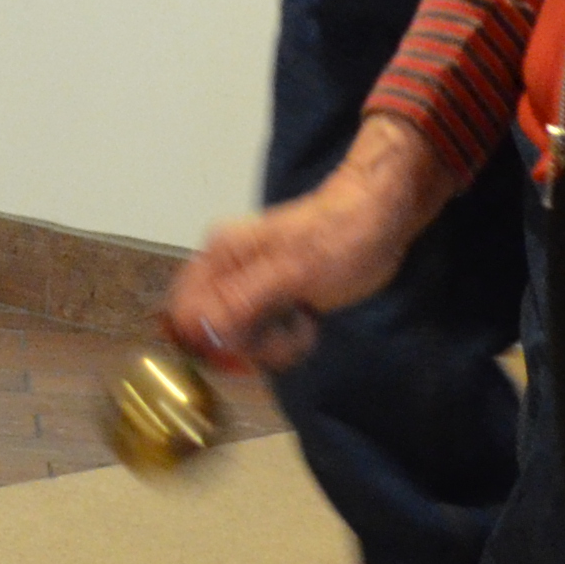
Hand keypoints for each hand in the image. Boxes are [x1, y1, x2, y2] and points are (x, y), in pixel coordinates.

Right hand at [165, 119, 451, 372]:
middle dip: (247, 346)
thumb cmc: (341, 238)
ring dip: (269, 346)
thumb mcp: (294, 271)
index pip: (185, 316)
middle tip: (287, 332)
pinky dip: (280, 342)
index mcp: (220, 256)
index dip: (214, 341)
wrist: (379, 217)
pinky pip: (256, 335)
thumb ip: (243, 300)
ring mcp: (245, 285)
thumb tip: (201, 329)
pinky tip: (305, 324)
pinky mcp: (268, 299)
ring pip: (232, 339)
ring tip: (303, 324)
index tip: (253, 345)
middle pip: (207, 332)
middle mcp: (223, 270)